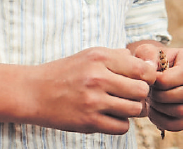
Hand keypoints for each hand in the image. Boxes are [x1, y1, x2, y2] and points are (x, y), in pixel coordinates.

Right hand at [27, 47, 156, 134]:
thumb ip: (117, 57)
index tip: (140, 80)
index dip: (147, 77)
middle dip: (140, 95)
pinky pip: (122, 127)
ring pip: (135, 110)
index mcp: (99, 57)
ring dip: (131, 110)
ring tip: (118, 105)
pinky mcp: (89, 122)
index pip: (141, 69)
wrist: (35, 92)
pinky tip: (108, 115)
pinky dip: (119, 123)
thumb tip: (146, 65)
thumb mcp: (88, 55)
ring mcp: (93, 101)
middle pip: (141, 91)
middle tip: (129, 95)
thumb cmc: (65, 72)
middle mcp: (97, 77)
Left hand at [134, 46, 182, 132]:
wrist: (155, 75)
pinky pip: (181, 124)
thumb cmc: (152, 61)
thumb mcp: (147, 51)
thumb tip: (151, 67)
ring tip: (150, 100)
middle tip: (149, 92)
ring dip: (161, 108)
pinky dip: (162, 121)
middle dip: (164, 95)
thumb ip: (147, 55)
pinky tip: (152, 112)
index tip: (150, 81)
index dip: (165, 80)